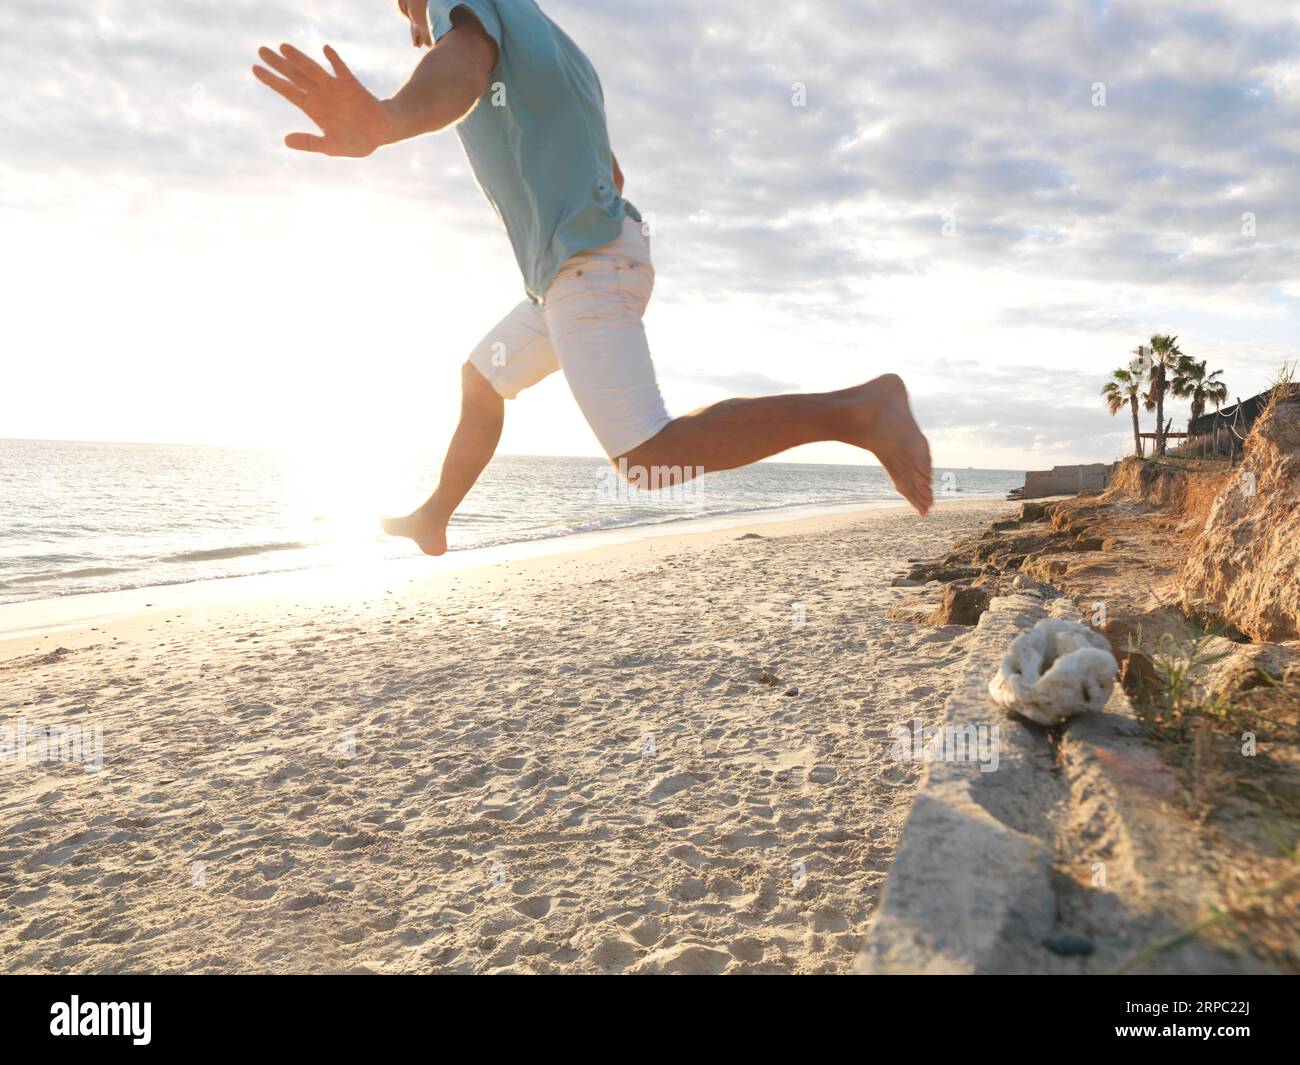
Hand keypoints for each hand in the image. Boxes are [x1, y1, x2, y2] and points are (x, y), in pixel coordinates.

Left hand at [252, 44, 391, 157]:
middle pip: (295, 76)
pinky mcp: (352, 84)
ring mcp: (335, 87)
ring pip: (313, 70)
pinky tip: (325, 49)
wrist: (380, 134)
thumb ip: (310, 143)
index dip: (271, 80)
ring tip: (283, 47)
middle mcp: (320, 94)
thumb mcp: (331, 147)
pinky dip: (334, 60)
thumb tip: (285, 141)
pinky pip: (341, 69)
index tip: (255, 68)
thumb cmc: (355, 142)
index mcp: (312, 108)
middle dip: (279, 64)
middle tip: (261, 50)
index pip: (287, 91)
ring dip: (299, 58)